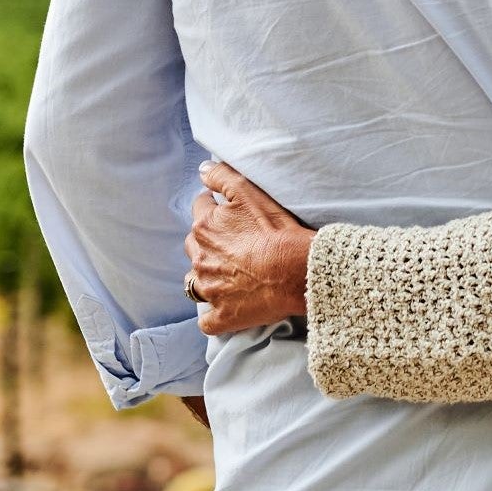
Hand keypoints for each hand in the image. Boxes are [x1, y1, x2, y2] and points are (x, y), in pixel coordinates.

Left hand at [186, 161, 314, 335]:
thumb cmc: (277, 230)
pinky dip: (213, 314)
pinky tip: (227, 307)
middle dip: (207, 243)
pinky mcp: (221, 316)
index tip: (229, 214)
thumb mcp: (249, 191)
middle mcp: (200, 258)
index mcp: (205, 227)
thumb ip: (221, 176)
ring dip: (206, 277)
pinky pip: (206, 320)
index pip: (200, 209)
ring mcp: (209, 290)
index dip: (214, 209)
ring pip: (194, 283)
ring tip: (228, 275)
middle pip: (193, 246)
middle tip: (233, 245)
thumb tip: (201, 170)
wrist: (297, 270)